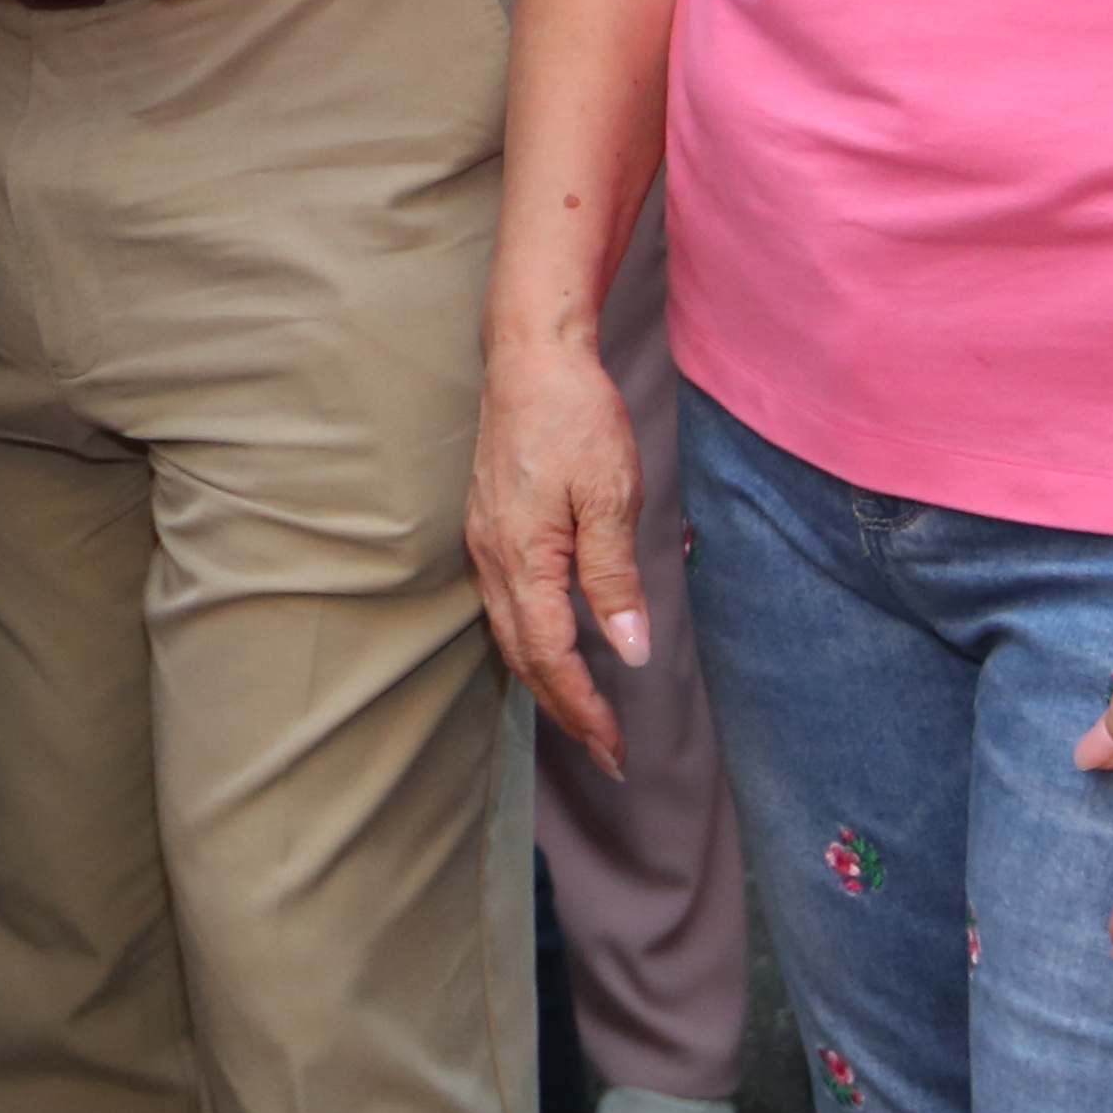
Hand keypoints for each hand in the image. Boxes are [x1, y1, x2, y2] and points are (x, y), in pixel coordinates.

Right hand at [469, 326, 653, 773]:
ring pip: (508, 636)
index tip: (616, 747)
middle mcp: (492, 558)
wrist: (530, 357)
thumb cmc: (576, 418)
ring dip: (544, 683)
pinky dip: (529, 646)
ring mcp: (484, 543)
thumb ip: (615, 577)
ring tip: (582, 717)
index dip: (582, 707)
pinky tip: (552, 650)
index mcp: (522, 557)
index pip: (550, 656)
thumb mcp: (611, 496)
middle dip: (564, 711)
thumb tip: (628, 650)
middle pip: (522, 658)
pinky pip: (505, 607)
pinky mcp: (488, 527)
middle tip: (606, 755)